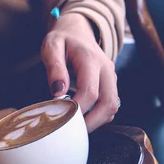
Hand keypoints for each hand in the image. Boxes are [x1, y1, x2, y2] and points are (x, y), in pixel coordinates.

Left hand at [41, 13, 118, 131]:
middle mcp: (107, 70)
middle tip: (71, 132)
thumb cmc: (62, 40)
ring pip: (113, 107)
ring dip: (97, 121)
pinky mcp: (110, 84)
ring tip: (75, 128)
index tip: (61, 118)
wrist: (77, 31)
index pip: (90, 92)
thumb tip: (59, 92)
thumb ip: (54, 67)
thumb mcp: (51, 47)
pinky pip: (110, 105)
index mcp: (91, 60)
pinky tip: (82, 119)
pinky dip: (99, 116)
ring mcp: (111, 78)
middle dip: (91, 122)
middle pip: (108, 104)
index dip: (77, 109)